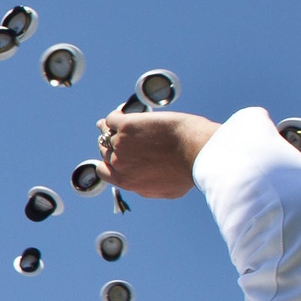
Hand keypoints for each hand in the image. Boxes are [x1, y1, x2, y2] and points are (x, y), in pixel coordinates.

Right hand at [94, 110, 219, 198]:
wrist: (196, 151)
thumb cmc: (188, 172)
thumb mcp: (167, 190)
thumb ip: (148, 188)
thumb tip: (142, 185)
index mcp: (126, 182)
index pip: (104, 171)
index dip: (110, 162)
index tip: (117, 155)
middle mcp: (120, 164)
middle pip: (105, 150)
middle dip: (111, 143)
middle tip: (122, 134)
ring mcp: (121, 144)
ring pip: (105, 132)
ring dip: (110, 126)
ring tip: (121, 119)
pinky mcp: (126, 125)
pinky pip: (112, 118)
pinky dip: (117, 114)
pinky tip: (126, 110)